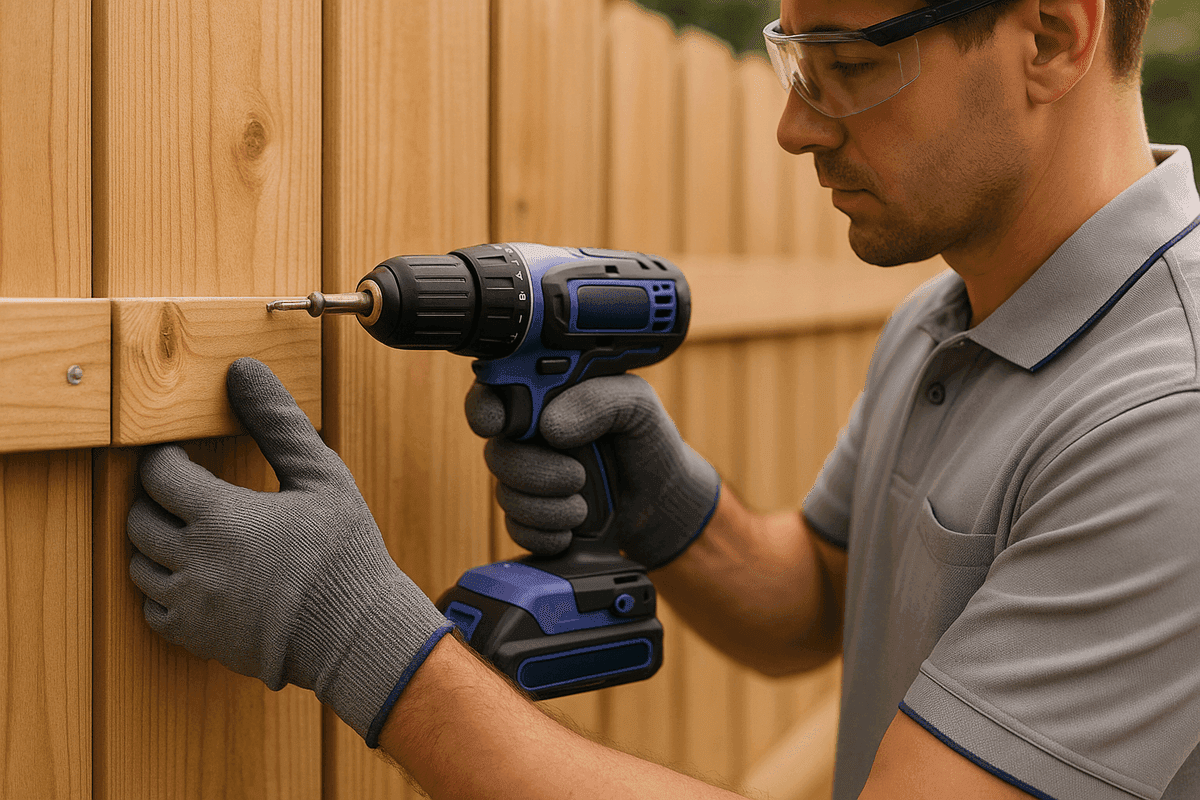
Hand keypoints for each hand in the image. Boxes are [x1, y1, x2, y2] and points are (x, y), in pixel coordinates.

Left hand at [126, 357, 452, 746]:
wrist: (356, 633)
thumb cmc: (344, 552)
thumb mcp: (320, 476)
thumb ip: (277, 422)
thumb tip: (243, 369)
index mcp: (220, 517)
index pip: (158, 475)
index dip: (164, 459)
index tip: (181, 455)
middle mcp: (193, 561)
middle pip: (139, 519)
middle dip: (155, 499)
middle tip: (183, 491)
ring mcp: (191, 604)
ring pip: (139, 565)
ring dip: (155, 543)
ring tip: (190, 530)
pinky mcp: (197, 637)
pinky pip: (153, 608)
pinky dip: (164, 587)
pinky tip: (198, 573)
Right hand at [465, 374, 719, 568]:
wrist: (661, 500)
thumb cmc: (647, 441)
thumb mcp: (636, 404)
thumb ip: (599, 400)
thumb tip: (551, 425)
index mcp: (547, 397)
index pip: (495, 392)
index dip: (485, 407)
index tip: (497, 424)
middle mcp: (529, 436)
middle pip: (497, 452)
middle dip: (534, 470)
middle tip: (577, 476)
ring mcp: (528, 477)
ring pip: (505, 493)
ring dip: (547, 506)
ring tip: (584, 506)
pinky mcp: (532, 516)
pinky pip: (516, 528)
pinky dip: (546, 533)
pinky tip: (573, 528)